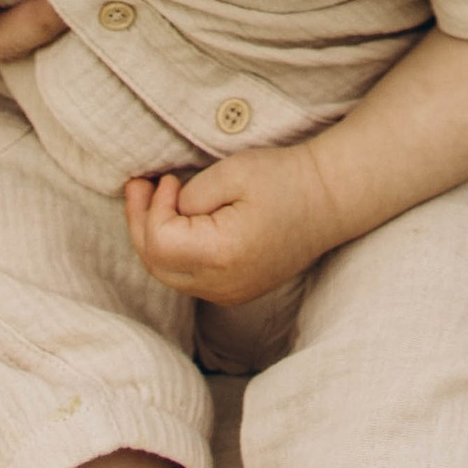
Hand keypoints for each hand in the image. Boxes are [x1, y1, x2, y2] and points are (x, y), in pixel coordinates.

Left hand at [124, 146, 338, 307]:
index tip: (167, 178)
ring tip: (152, 198)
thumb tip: (168, 210)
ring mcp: (228, 294)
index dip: (152, 209)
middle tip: (138, 185)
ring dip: (154, 237)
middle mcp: (222, 286)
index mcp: (222, 256)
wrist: (329, 200)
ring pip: (168, 275)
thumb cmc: (285, 179)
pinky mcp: (233, 291)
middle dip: (140, 223)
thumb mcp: (234, 172)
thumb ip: (191, 195)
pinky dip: (174, 250)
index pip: (159, 243)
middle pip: (156, 265)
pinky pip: (188, 277)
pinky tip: (175, 221)